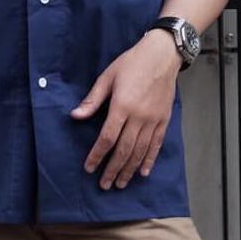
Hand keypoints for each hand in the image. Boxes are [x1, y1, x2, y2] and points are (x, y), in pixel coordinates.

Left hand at [70, 29, 182, 189]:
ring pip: (141, 151)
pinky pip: (157, 144)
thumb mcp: (107, 77)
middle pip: (124, 150)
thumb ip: (92, 100)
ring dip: (129, 169)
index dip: (97, 155)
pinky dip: (150, 160)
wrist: (161, 55)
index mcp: (122, 106)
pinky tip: (143, 172)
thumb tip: (75, 115)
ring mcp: (153, 119)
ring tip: (121, 183)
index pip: (107, 138)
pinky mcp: (164, 119)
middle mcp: (139, 116)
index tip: (89, 168)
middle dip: (113, 169)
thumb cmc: (132, 63)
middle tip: (104, 184)